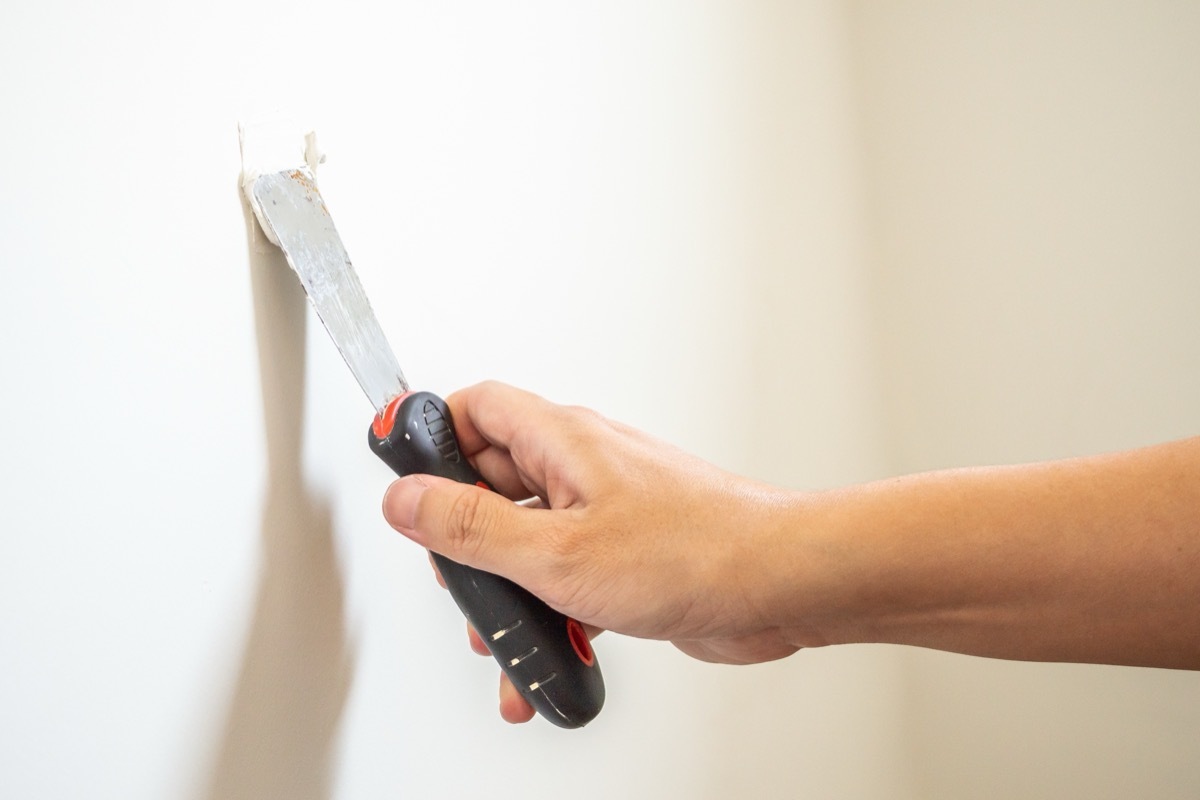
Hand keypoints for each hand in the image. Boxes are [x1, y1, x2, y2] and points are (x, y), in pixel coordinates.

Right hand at [382, 381, 809, 721]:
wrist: (778, 585)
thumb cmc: (695, 552)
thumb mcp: (556, 552)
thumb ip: (471, 528)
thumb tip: (406, 499)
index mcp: (562, 440)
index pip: (477, 409)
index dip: (433, 437)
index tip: (403, 481)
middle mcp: (581, 466)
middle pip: (492, 483)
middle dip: (465, 540)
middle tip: (460, 581)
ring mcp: (603, 510)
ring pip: (527, 540)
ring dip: (507, 592)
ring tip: (505, 639)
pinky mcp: (623, 553)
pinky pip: (565, 576)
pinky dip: (549, 614)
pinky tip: (549, 660)